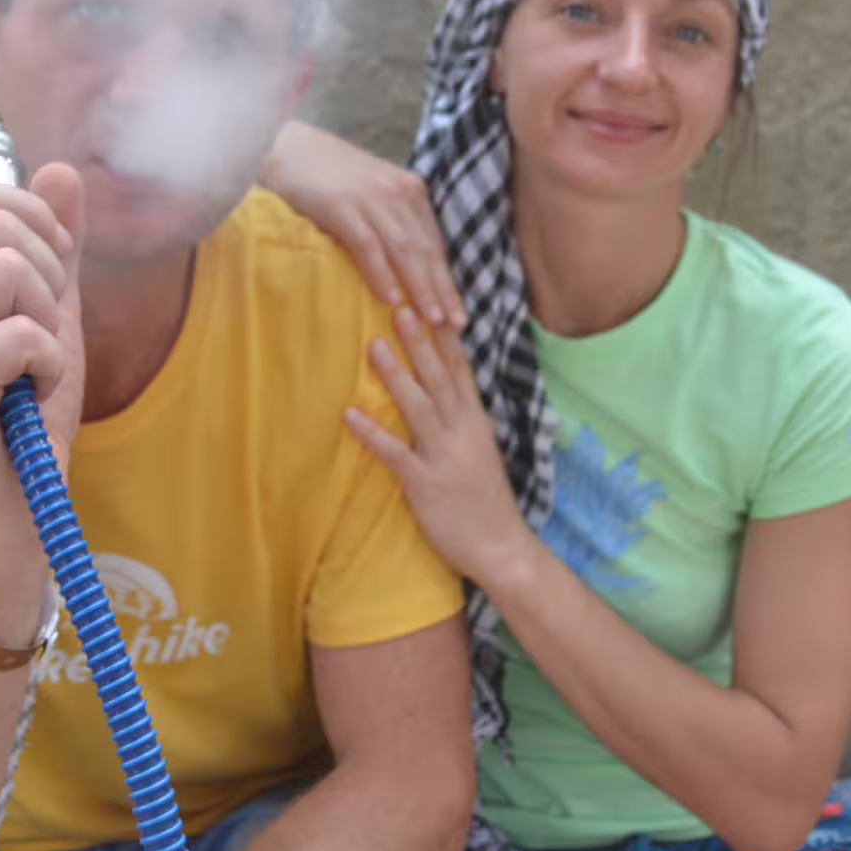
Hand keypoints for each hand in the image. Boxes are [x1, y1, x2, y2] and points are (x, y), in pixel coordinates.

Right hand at [0, 166, 86, 576]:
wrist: (18, 503)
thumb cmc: (30, 410)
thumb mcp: (54, 312)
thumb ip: (57, 244)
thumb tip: (62, 167)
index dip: (29, 215)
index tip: (49, 274)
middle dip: (50, 274)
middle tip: (43, 336)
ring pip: (9, 268)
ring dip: (50, 322)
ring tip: (35, 369)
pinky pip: (21, 333)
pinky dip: (52, 365)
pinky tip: (32, 396)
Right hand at [264, 120, 465, 327]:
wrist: (291, 147)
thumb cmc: (331, 176)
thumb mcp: (374, 192)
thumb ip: (394, 219)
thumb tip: (411, 266)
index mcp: (410, 190)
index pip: (435, 243)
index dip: (447, 281)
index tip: (457, 312)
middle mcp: (397, 192)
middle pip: (426, 249)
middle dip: (442, 290)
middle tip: (456, 324)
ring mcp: (370, 198)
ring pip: (404, 250)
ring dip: (420, 288)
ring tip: (431, 319)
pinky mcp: (341, 206)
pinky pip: (367, 245)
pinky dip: (381, 273)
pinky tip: (391, 298)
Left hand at [344, 308, 531, 583]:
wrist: (501, 547)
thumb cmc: (486, 500)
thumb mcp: (480, 450)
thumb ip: (462, 421)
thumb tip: (443, 392)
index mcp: (475, 422)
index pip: (459, 370)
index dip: (444, 336)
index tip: (431, 302)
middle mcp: (462, 432)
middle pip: (439, 378)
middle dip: (419, 342)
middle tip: (400, 306)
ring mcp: (444, 456)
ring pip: (418, 406)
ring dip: (395, 375)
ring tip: (373, 345)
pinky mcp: (425, 483)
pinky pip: (395, 453)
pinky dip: (372, 433)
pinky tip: (349, 414)